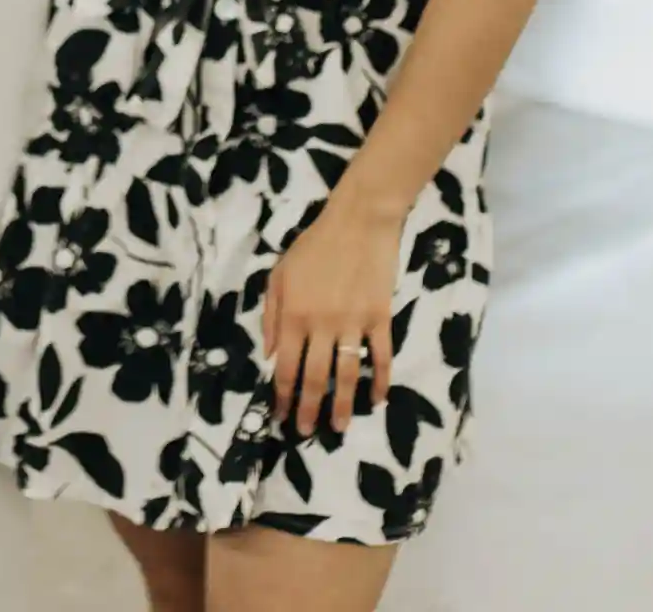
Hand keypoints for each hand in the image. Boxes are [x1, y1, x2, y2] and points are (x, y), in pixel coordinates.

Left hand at [263, 201, 403, 436]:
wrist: (358, 221)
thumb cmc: (314, 245)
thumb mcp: (280, 274)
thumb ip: (272, 315)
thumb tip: (271, 356)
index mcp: (294, 315)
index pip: (287, 366)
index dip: (283, 396)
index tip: (282, 416)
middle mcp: (322, 325)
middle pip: (315, 378)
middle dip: (309, 409)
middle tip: (308, 432)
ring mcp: (353, 323)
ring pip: (347, 374)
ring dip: (343, 405)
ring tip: (340, 427)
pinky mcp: (380, 318)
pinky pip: (381, 357)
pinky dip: (380, 380)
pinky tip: (377, 399)